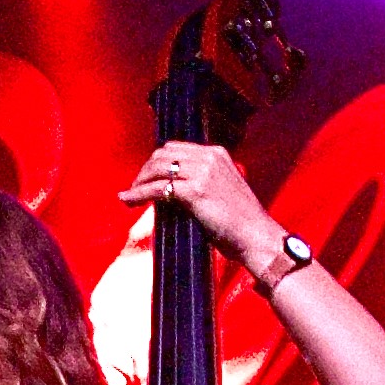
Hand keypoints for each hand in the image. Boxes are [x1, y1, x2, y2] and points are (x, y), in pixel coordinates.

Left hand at [121, 138, 299, 285]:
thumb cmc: (242, 222)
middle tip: (135, 186)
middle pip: (163, 154)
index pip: (176, 148)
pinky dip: (138, 194)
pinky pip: (157, 188)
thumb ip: (203, 181)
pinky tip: (128, 201)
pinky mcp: (195, 191)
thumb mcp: (224, 189)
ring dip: (139, 181)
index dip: (157, 162)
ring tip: (129, 195)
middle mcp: (209, 157)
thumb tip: (174, 188)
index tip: (147, 176)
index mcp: (217, 154)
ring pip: (157, 168)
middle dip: (145, 169)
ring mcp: (202, 172)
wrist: (256, 236)